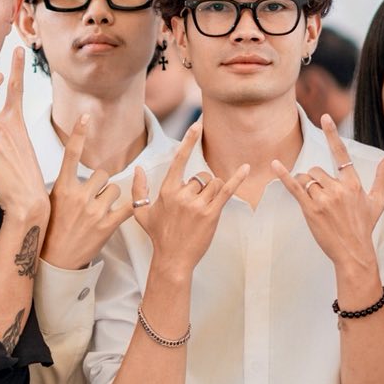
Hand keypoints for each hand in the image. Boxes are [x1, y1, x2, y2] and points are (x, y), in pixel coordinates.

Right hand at [40, 114, 138, 271]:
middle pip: (101, 174)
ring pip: (114, 189)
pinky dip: (130, 207)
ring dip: (111, 198)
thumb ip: (63, 186)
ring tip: (100, 212)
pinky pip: (128, 207)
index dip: (78, 134)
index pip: (71, 154)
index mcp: (63, 188)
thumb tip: (69, 172)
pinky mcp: (107, 225)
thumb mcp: (51, 204)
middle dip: (100, 184)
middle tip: (92, 200)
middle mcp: (79, 196)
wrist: (56, 261)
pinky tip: (126, 210)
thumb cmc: (52, 232)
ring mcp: (94, 211)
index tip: (85, 117)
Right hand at [133, 121, 250, 276]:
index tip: (197, 124)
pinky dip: (237, 179)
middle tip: (196, 207)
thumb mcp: (142, 213)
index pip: (179, 160)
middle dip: (202, 188)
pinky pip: (226, 191)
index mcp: (167, 190)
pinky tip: (246, 168)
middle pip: (201, 176)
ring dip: (213, 192)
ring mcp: (197, 204)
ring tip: (204, 210)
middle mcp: (181, 195)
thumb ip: (139, 190)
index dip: (189, 141)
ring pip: (214, 183)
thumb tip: (138, 169)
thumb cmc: (159, 236)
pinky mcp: (211, 214)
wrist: (172, 259)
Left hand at [270, 114, 383, 270]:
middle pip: (317, 170)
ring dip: (305, 186)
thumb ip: (382, 178)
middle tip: (321, 198)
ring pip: (307, 179)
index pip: (341, 154)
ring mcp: (324, 199)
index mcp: (353, 184)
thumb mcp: (378, 202)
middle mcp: (338, 189)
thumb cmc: (365, 227)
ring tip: (314, 203)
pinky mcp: (311, 210)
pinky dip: (284, 176)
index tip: (325, 117)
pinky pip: (295, 188)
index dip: (332, 135)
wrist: (354, 252)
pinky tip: (275, 165)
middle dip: (315, 180)